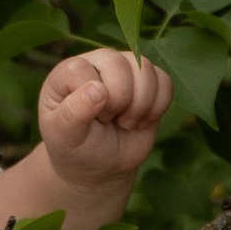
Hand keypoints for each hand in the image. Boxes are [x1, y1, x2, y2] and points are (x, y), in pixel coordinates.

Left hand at [36, 47, 170, 197]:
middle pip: (119, 63)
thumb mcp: (65, 136)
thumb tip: (98, 89)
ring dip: (141, 103)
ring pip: (145, 68)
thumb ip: (74, 112)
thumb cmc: (75, 148)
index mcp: (67, 72)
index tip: (89, 119)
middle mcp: (96, 64)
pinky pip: (165, 81)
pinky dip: (159, 106)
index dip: (91, 97)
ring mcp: (125, 71)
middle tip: (108, 120)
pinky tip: (142, 122)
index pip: (82, 68)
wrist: (101, 165)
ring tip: (126, 122)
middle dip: (120, 100)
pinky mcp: (148, 84)